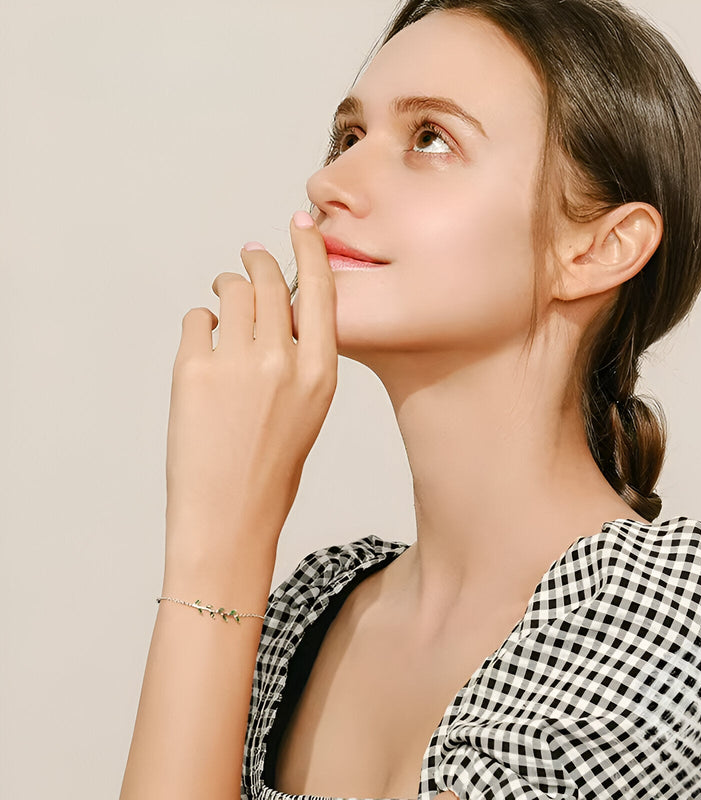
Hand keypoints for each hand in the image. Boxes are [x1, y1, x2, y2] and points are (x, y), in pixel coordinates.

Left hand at [164, 211, 336, 569]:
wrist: (230, 514)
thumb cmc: (271, 468)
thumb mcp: (308, 410)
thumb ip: (300, 359)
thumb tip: (274, 311)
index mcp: (321, 373)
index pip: (321, 292)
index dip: (309, 250)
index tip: (300, 224)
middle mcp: (284, 360)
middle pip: (270, 282)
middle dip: (256, 263)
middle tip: (248, 257)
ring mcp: (238, 363)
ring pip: (232, 291)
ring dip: (226, 288)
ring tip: (222, 300)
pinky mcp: (195, 370)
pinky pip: (197, 319)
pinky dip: (200, 325)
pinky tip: (204, 347)